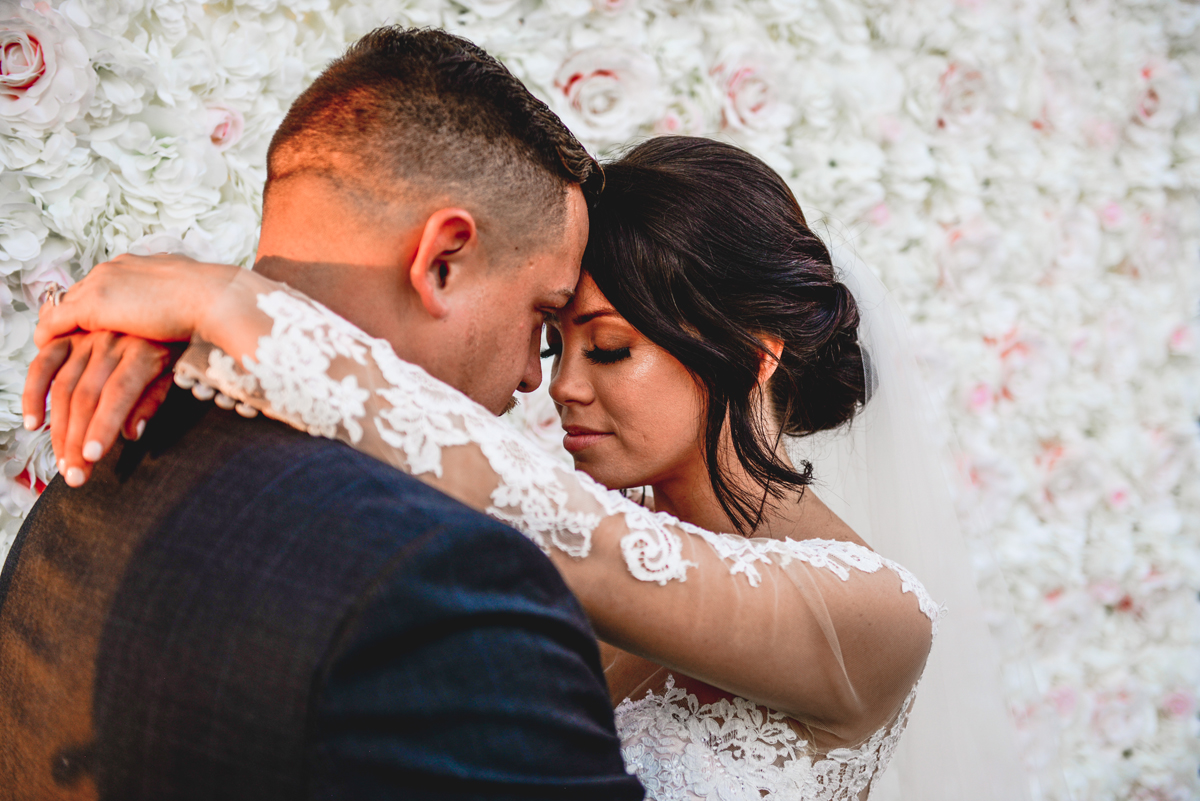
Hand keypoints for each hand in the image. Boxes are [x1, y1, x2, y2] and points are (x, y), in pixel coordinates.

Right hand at [23, 331, 181, 486]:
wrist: (171, 297)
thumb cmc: (173, 341)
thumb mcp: (173, 369)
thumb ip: (151, 400)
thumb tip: (131, 434)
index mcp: (143, 352)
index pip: (119, 394)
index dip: (103, 426)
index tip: (92, 456)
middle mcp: (112, 343)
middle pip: (88, 396)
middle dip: (78, 440)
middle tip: (75, 475)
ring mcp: (87, 337)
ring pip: (64, 387)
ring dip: (58, 429)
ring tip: (61, 461)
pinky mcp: (69, 335)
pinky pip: (44, 364)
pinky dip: (33, 392)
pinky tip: (33, 422)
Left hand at [33, 253, 239, 348]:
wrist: (215, 298)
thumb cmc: (214, 302)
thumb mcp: (189, 298)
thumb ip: (174, 301)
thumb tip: (179, 316)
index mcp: (138, 265)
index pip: (103, 283)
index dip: (95, 305)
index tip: (93, 323)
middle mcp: (115, 269)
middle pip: (79, 292)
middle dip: (71, 314)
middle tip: (64, 337)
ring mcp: (102, 284)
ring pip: (63, 306)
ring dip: (58, 327)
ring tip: (54, 347)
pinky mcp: (94, 306)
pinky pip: (55, 322)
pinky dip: (49, 336)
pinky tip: (48, 350)